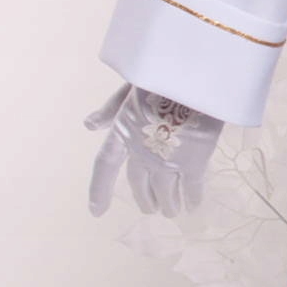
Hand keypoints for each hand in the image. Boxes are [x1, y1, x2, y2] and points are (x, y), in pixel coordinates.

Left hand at [84, 83, 223, 218]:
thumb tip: (89, 125)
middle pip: (138, 184)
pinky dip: (191, 198)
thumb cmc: (163, 75)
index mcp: (122, 132)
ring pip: (165, 192)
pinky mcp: (194, 162)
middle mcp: (141, 151)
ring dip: (168, 204)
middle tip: (150, 209)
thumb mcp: (131, 86)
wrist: (197, 76)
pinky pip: (191, 188)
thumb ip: (112, 109)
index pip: (105, 165)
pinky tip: (192, 206)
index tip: (96, 212)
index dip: (99, 190)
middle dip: (144, 199)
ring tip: (172, 212)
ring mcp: (167, 160)